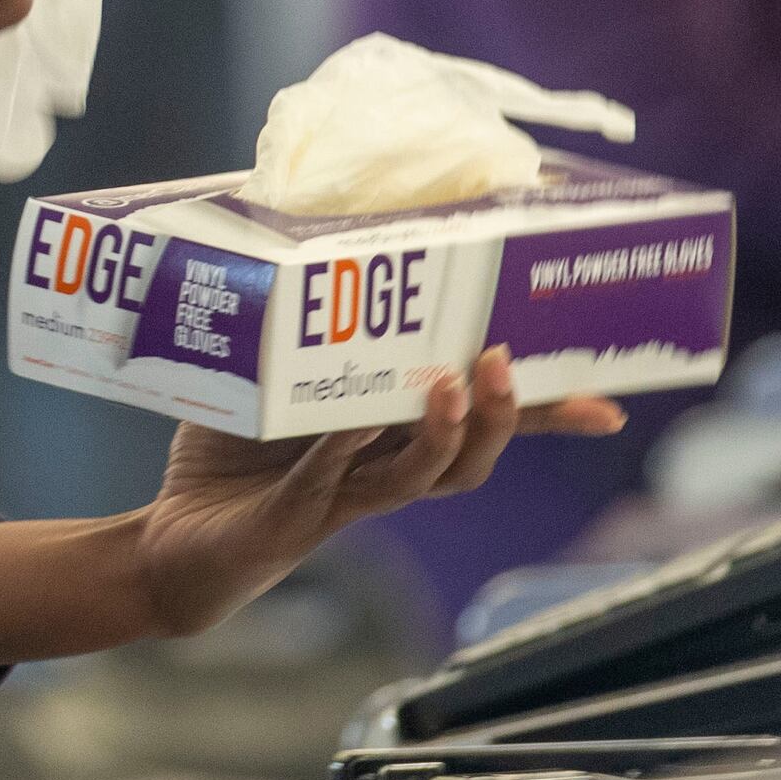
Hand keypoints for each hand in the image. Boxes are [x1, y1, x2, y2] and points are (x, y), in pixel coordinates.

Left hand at [133, 350, 623, 637]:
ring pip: (414, 479)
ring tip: (448, 388)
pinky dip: (337, 455)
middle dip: (499, 415)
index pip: (480, 428)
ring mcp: (339, 500)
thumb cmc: (228, 459)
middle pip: (468, 460)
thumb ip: (295, 330)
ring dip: (437, 435)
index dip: (542, 416)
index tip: (606, 402)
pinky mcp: (290, 520)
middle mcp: (376, 473)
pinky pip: (324, 484)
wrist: (174, 542)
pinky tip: (347, 426)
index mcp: (386, 439)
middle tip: (502, 362)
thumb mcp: (267, 382)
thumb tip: (314, 238)